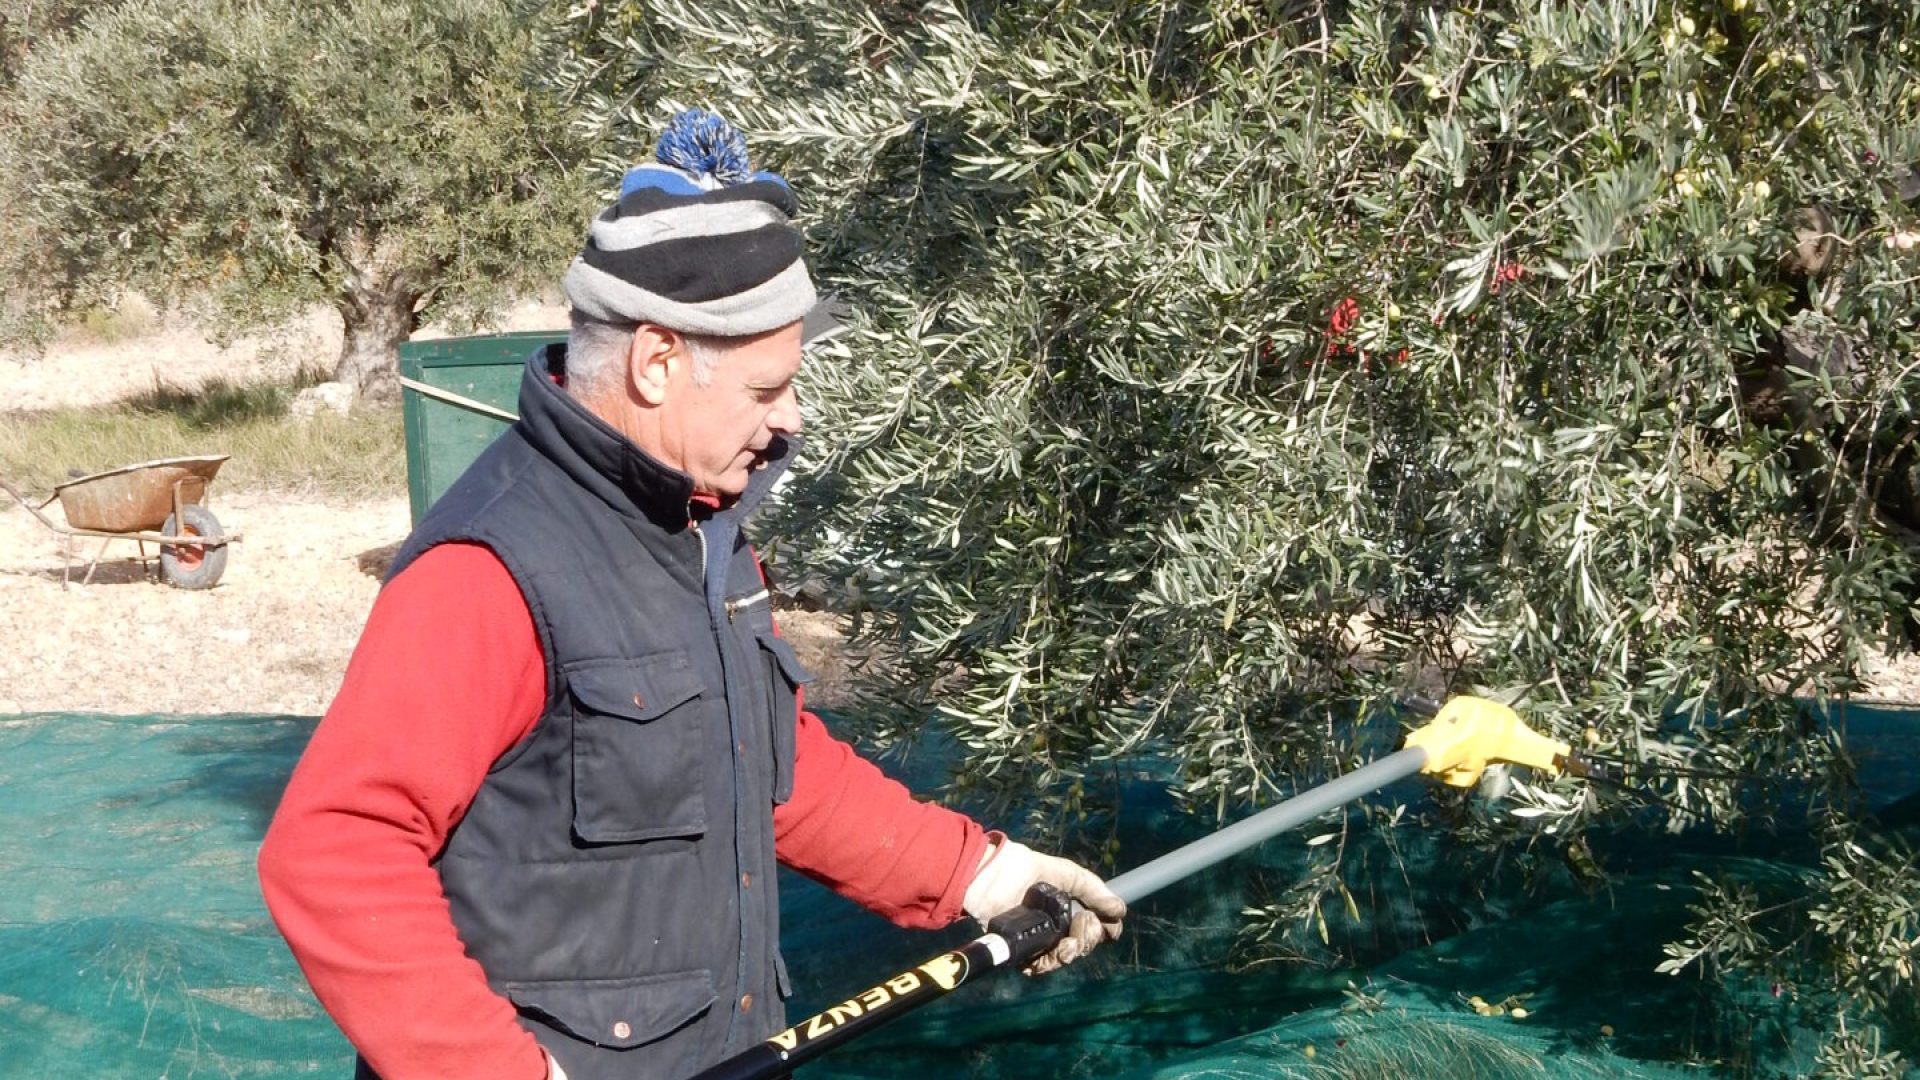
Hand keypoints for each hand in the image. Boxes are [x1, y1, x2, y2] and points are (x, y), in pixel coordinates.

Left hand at [962, 833, 1124, 974]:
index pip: (1096, 928)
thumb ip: (1094, 890)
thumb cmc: (1028, 869)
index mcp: (1072, 909)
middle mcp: (1059, 927)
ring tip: (1064, 945)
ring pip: (1065, 958)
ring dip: (1069, 954)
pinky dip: (1044, 964)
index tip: (1111, 930)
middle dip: (1087, 940)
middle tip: (1081, 927)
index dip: (1105, 931)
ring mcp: (1041, 940)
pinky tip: (1045, 957)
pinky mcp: (1022, 950)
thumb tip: (1121, 909)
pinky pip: (1040, 966)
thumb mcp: (1067, 874)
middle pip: (1084, 945)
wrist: (992, 876)